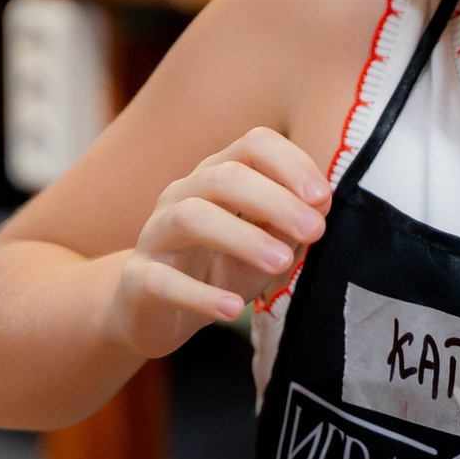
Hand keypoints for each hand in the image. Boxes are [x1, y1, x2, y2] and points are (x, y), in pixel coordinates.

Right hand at [108, 127, 330, 358]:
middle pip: (224, 177)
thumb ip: (289, 225)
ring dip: (242, 237)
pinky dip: (199, 294)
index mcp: (216, 178)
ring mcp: (155, 235)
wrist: (154, 313)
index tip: (322, 196)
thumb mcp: (263, 247)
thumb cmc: (216, 270)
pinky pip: (162, 280)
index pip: (252, 145)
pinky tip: (232, 309)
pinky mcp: (137, 280)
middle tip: (315, 230)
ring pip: (191, 217)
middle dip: (275, 200)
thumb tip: (320, 203)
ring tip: (282, 263)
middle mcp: (182, 196)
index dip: (290, 163)